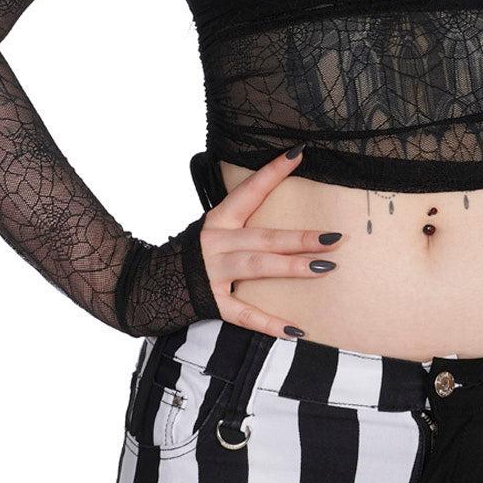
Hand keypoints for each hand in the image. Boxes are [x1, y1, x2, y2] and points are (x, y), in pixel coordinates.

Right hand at [198, 147, 347, 339]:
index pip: (250, 190)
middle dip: (302, 237)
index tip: (299, 153)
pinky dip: (269, 323)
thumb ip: (242, 225)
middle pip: (265, 237)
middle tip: (335, 237)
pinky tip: (295, 329)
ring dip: (293, 266)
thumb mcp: (214, 231)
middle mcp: (216, 242)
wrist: (147, 285)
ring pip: (258, 267)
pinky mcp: (212, 302)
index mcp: (219, 220)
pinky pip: (244, 314)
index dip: (273, 172)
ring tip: (325, 268)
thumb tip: (286, 224)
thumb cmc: (190, 254)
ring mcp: (213, 272)